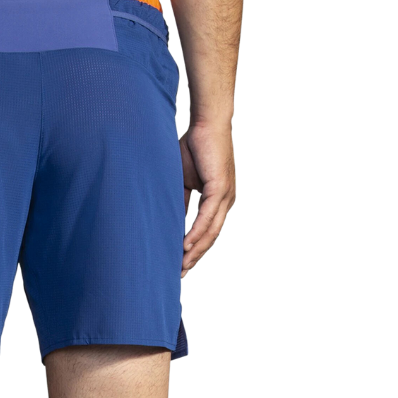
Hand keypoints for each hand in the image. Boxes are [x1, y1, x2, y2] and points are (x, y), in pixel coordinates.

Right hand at [180, 121, 235, 275]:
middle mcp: (225, 202)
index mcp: (218, 200)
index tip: (181, 265)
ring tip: (182, 267)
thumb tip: (172, 220)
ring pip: (211, 232)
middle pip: (211, 238)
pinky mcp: (220, 188)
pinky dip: (196, 233)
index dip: (195, 250)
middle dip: (195, 258)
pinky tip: (186, 247)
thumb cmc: (194, 146)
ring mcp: (225, 196)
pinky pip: (207, 217)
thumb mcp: (183, 180)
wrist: (206, 122)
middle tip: (180, 275)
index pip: (207, 232)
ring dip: (196, 251)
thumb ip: (181, 201)